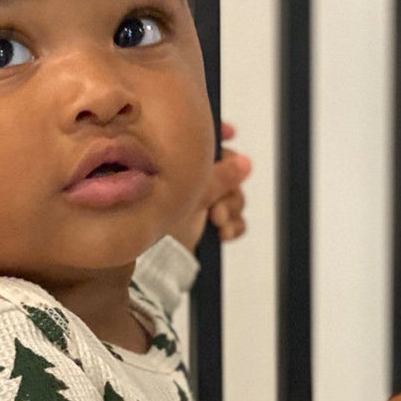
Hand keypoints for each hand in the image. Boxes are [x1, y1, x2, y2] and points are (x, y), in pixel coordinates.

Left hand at [169, 120, 251, 252]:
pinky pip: (234, 219)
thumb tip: (244, 163)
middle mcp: (190, 183)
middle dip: (228, 188)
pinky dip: (233, 226)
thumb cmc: (161, 229)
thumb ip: (218, 178)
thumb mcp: (190, 197)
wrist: (155, 267)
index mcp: (179, 170)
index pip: (202, 143)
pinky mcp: (206, 225)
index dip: (219, 134)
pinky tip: (224, 233)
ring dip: (231, 209)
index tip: (231, 133)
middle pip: (226, 170)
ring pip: (233, 195)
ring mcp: (200, 204)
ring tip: (218, 222)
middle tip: (217, 205)